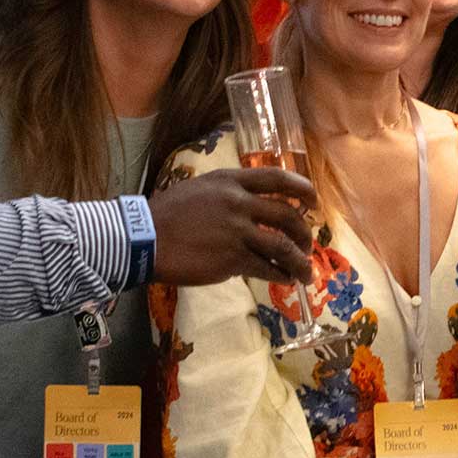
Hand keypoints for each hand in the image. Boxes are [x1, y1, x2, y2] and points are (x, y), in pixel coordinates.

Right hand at [148, 166, 316, 284]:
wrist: (143, 238)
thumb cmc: (165, 215)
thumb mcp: (198, 190)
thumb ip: (226, 194)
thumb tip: (249, 207)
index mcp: (229, 181)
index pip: (276, 178)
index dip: (302, 188)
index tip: (314, 199)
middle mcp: (238, 202)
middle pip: (287, 214)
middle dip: (304, 232)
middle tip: (308, 243)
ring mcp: (237, 231)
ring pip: (284, 245)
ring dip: (300, 260)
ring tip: (305, 271)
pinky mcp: (232, 258)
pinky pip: (267, 267)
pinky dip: (281, 275)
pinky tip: (285, 279)